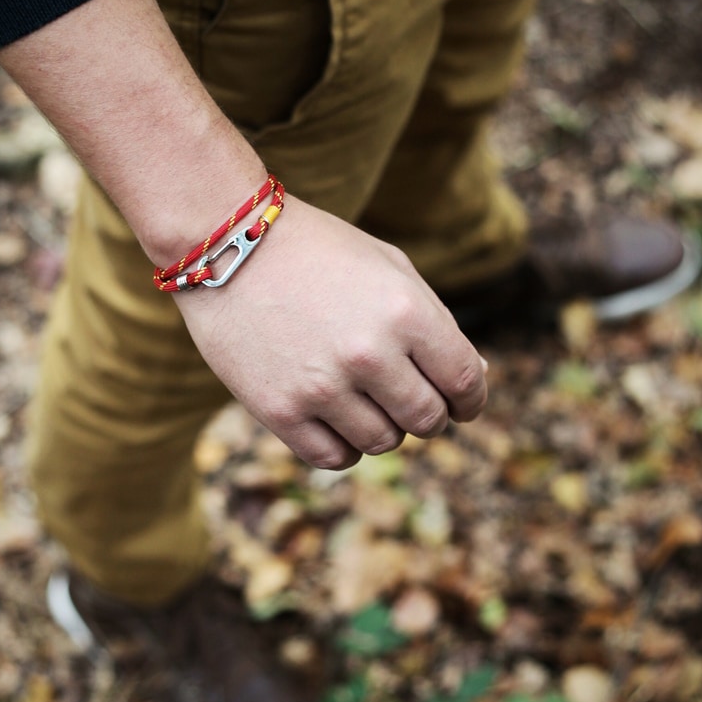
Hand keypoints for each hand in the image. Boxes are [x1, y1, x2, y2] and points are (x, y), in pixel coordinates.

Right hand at [174, 196, 487, 469]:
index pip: (463, 381)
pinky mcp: (279, 410)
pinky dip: (345, 445)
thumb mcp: (389, 267)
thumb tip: (473, 378)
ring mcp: (321, 387)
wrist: (228, 243)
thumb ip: (436, 322)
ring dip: (384, 427)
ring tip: (365, 399)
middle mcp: (368, 354)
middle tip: (410, 401)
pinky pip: (335, 458)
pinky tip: (337, 418)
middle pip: (427, 420)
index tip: (462, 405)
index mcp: (406, 312)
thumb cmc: (318, 250)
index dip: (471, 400)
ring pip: (383, 442)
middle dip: (429, 415)